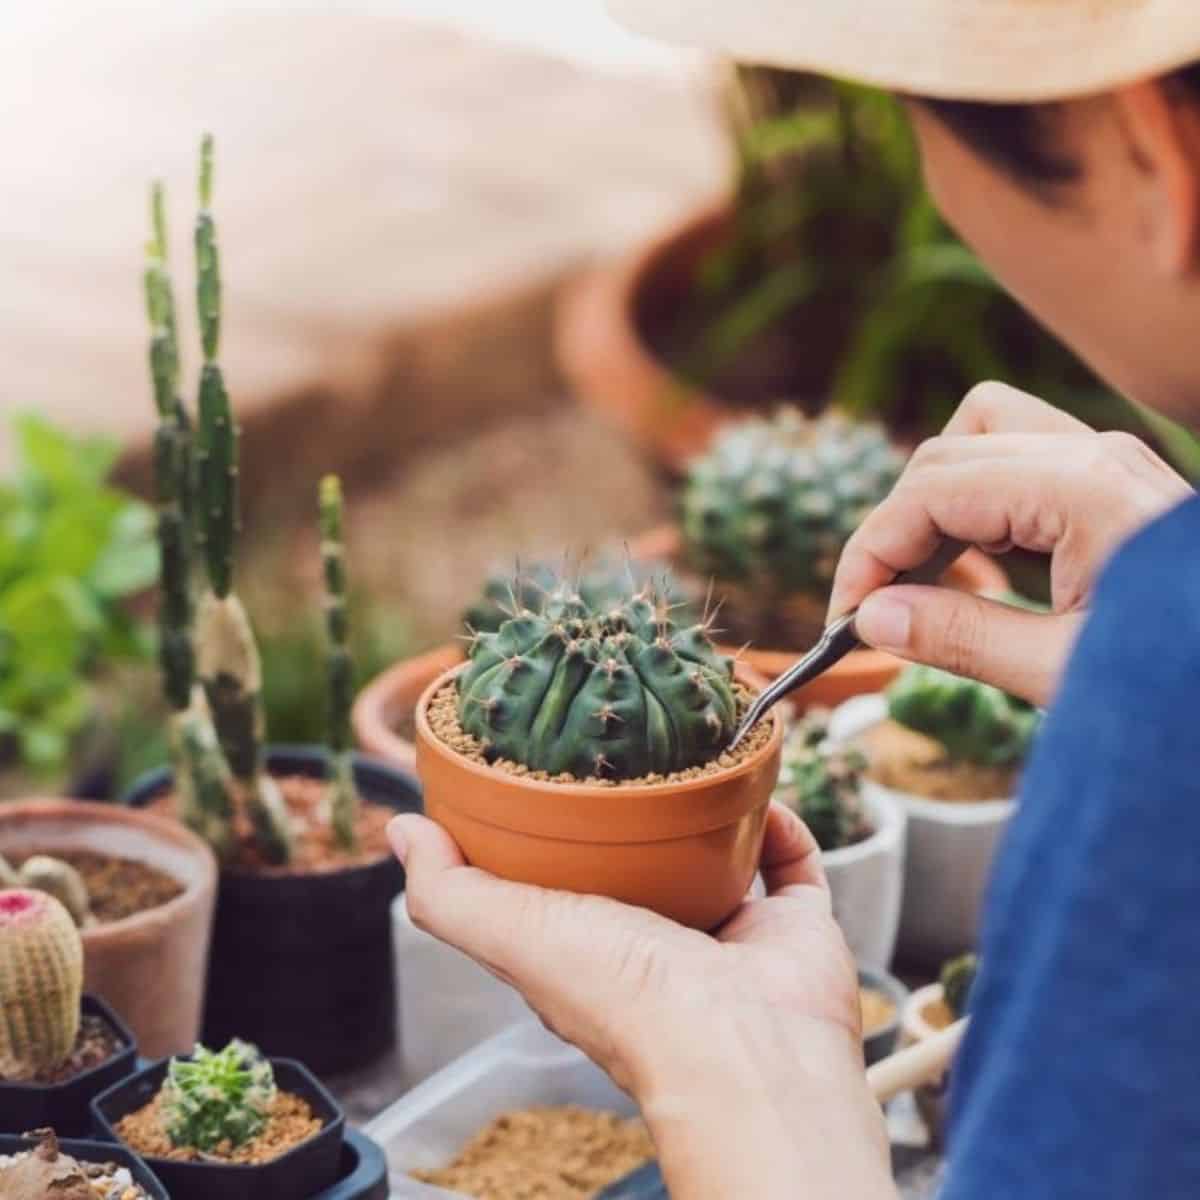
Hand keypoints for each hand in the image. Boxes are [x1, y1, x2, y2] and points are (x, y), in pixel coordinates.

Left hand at [389, 805, 894, 1199]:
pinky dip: (779, 827)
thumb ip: (451, 893)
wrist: (749, 1047)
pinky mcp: (791, 925)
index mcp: (591, 948)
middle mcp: (659, 942)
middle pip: (646, 864)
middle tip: (634, 748)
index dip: (553, 831)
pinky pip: (791, 864)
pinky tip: (759, 792)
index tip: (548, 767)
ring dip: (713, 813)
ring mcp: (729, 933)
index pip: (564, 881)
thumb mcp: (516, 934)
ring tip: (700, 758)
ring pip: (721, 858)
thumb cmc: (629, 1001)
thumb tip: (403, 833)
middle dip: (640, 814)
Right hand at [828, 383, 1191, 706]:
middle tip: (874, 610)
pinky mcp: (1107, 482)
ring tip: (923, 581)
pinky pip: (1012, 462)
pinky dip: (974, 506)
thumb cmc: (1184, 673)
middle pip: (943, 456)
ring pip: (976, 439)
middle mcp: (1089, 455)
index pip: (930, 490)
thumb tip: (872, 619)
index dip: (871, 552)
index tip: (846, 618)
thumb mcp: (1065, 671)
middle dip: (894, 530)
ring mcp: (1103, 461)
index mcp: (1079, 488)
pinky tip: (975, 567)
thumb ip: (960, 637)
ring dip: (932, 505)